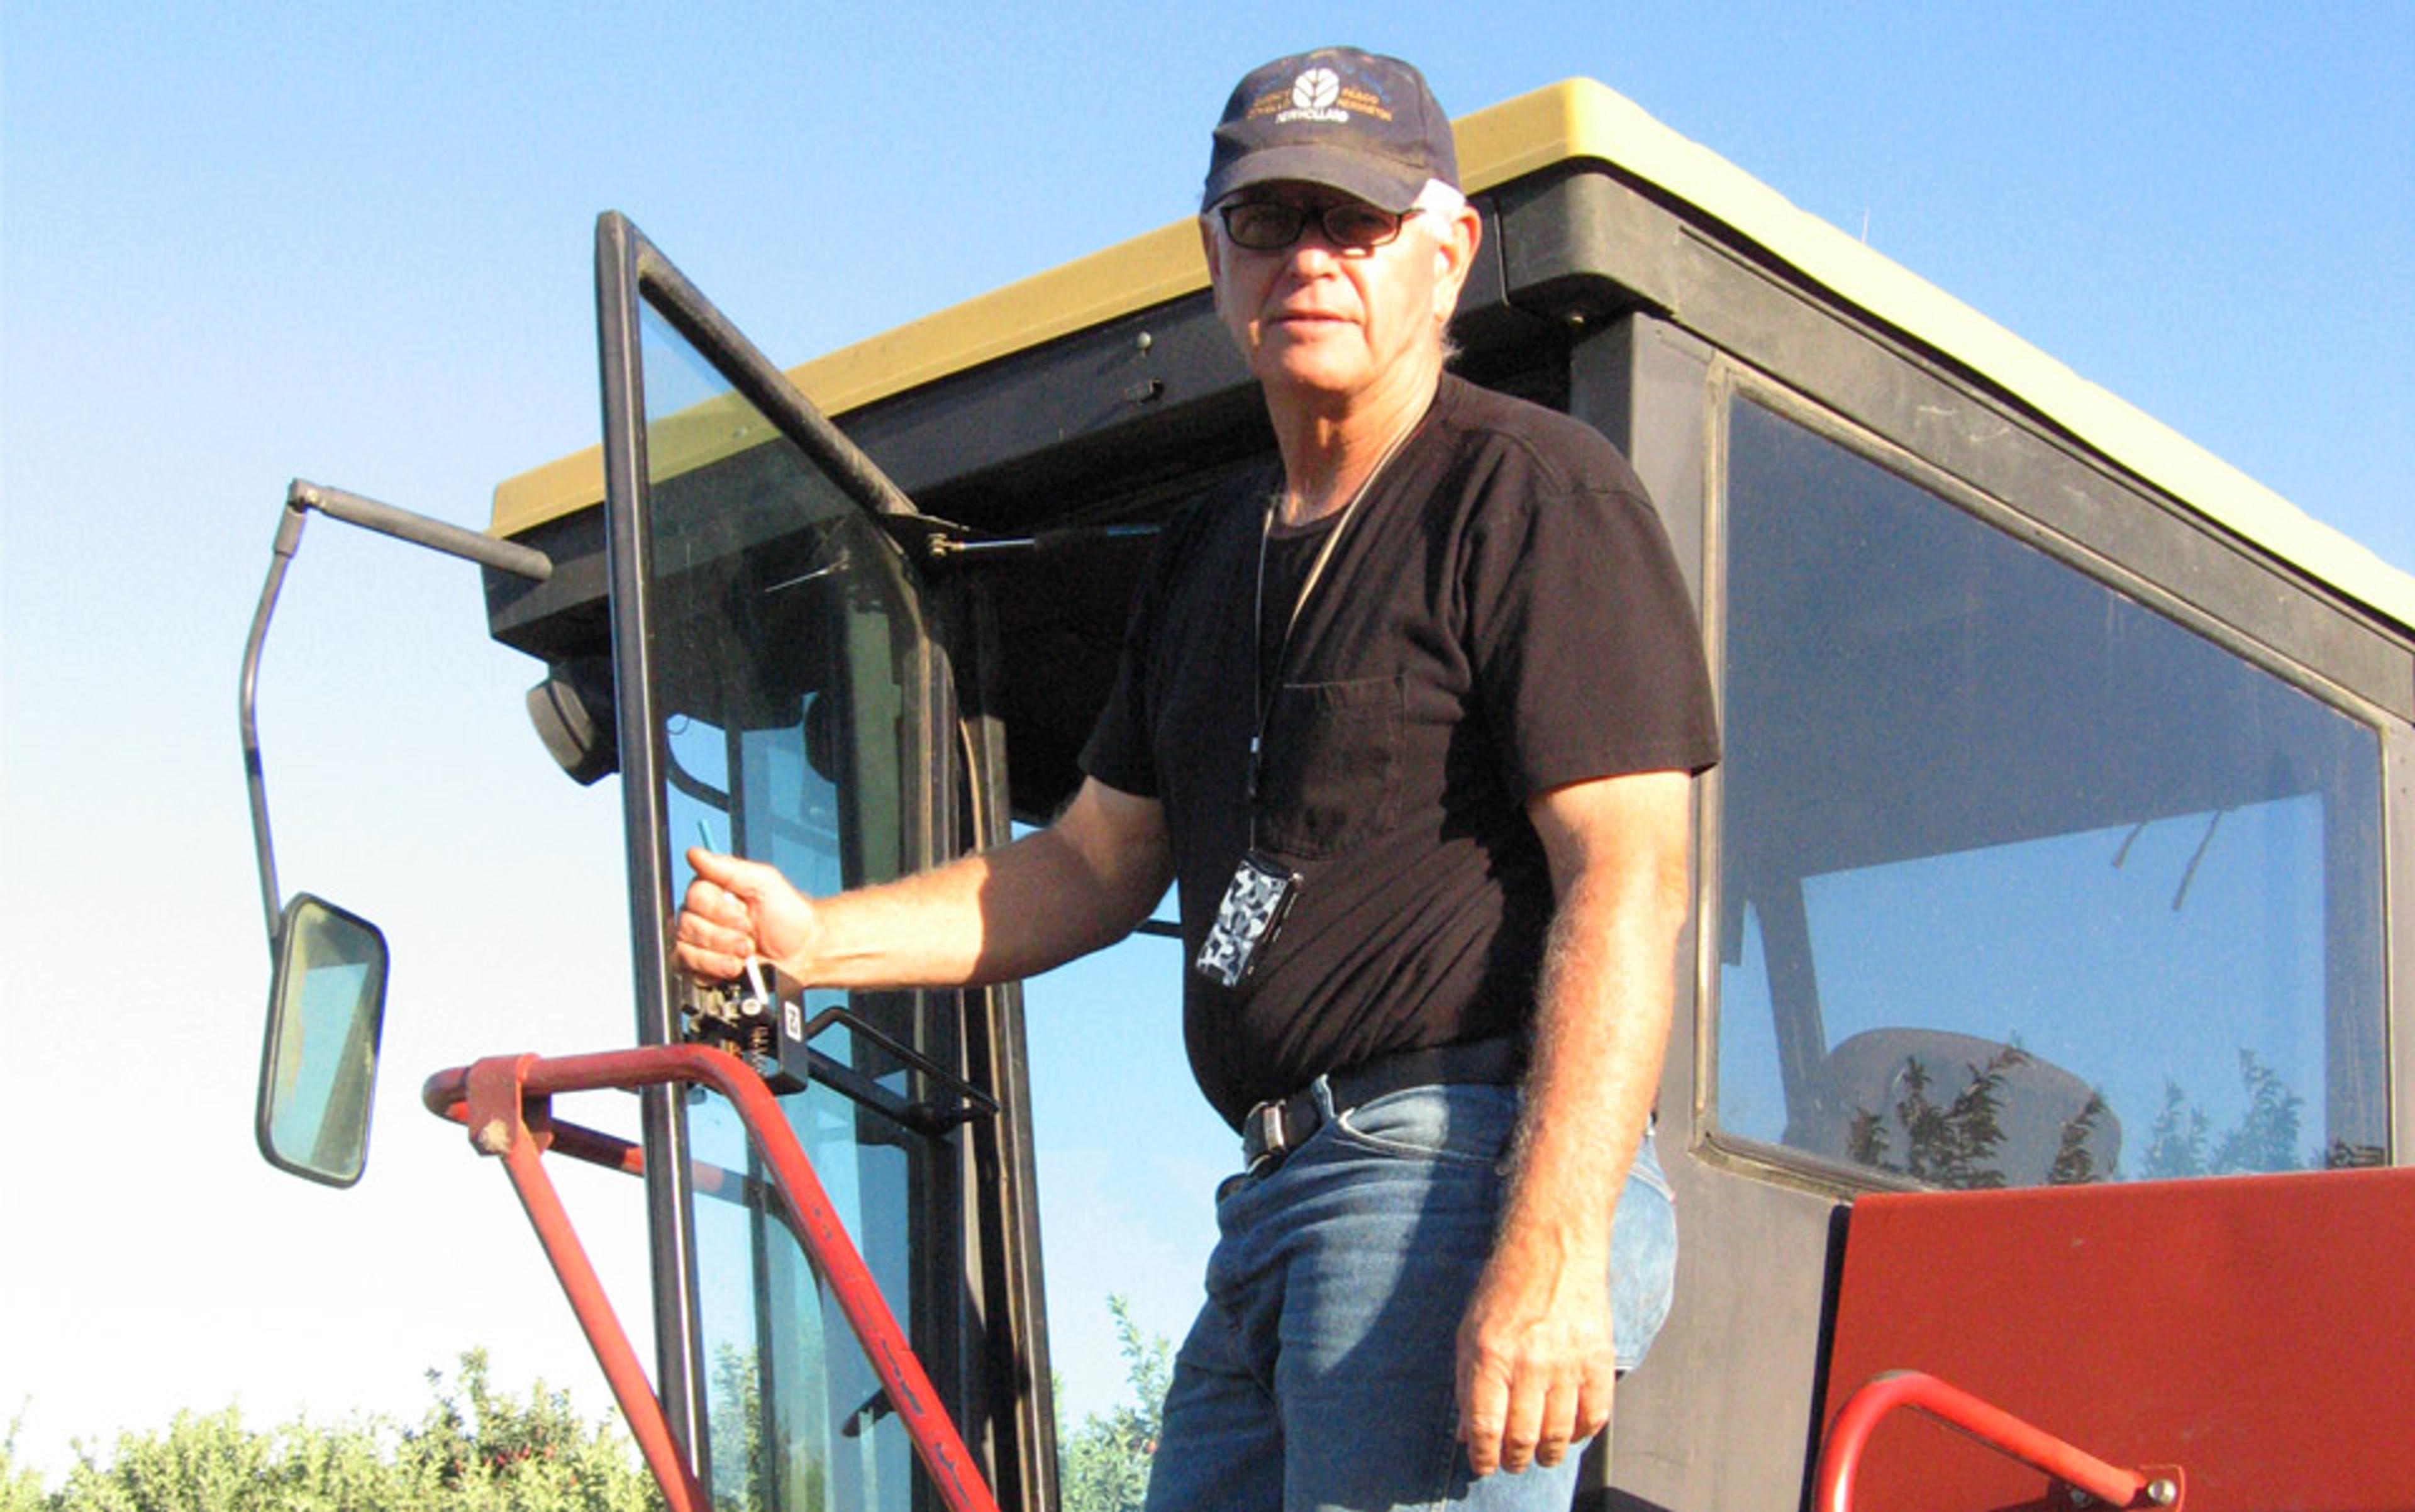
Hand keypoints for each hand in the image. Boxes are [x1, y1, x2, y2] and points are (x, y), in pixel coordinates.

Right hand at [671, 848, 821, 984]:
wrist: (802, 951)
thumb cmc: (787, 913)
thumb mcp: (763, 883)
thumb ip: (728, 868)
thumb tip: (694, 853)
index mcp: (714, 891)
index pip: (694, 897)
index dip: (719, 911)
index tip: (745, 916)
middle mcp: (702, 915)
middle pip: (688, 925)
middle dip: (723, 937)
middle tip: (749, 939)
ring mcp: (701, 942)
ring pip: (686, 949)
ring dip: (720, 955)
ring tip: (746, 954)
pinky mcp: (703, 967)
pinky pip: (690, 970)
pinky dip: (715, 971)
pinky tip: (735, 968)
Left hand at [1454, 1239, 1615, 1475]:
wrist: (1553, 1247)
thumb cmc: (1505, 1289)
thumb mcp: (1469, 1332)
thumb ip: (1466, 1385)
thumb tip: (1465, 1436)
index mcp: (1490, 1354)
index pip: (1485, 1428)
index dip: (1483, 1457)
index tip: (1483, 1465)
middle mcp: (1529, 1362)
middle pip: (1522, 1439)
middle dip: (1513, 1460)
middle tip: (1511, 1461)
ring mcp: (1568, 1362)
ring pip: (1559, 1435)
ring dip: (1546, 1454)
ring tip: (1539, 1453)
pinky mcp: (1599, 1359)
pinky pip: (1595, 1416)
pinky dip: (1582, 1433)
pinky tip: (1570, 1430)